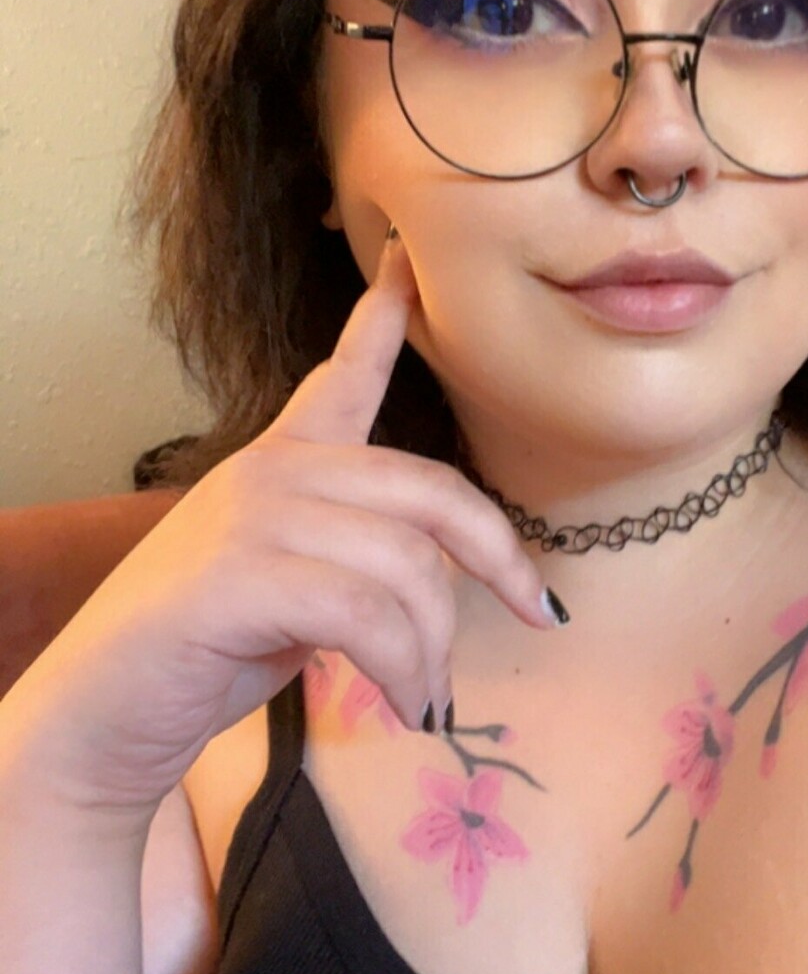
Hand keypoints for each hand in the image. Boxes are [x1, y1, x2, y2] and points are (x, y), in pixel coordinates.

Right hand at [7, 234, 562, 820]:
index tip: (408, 264)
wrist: (104, 710)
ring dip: (436, 647)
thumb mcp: (293, 586)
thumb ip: (356, 556)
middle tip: (538, 614)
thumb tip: (444, 580)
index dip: (384, 318)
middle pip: (428, 491)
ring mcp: (252, 516)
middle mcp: (270, 470)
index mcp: (281, 462)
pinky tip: (401, 707)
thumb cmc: (202, 651)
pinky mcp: (238, 574)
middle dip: (498, 558)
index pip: (342, 377)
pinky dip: (401, 669)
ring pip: (407, 564)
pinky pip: (364, 613)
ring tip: (426, 699)